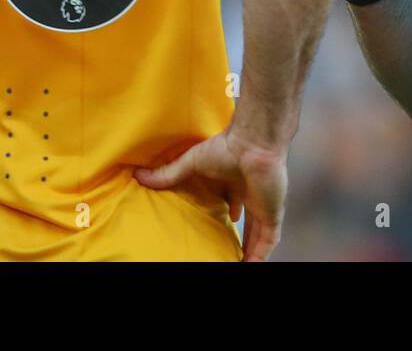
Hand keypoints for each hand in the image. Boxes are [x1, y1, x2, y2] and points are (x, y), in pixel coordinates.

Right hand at [135, 131, 287, 261]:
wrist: (251, 145)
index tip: (216, 230)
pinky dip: (259, 256)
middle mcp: (251, 196)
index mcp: (236, 184)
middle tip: (226, 254)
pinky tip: (250, 266)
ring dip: (249, 253)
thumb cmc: (226, 147)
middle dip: (238, 239)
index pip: (233, 206)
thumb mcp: (191, 163)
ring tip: (236, 264)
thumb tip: (140, 175)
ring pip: (257, 238)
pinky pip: (267, 243)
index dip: (226, 219)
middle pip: (246, 225)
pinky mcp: (272, 216)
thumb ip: (169, 174)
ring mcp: (263, 207)